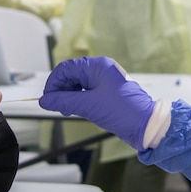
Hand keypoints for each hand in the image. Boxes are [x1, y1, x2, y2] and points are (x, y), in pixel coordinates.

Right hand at [40, 57, 155, 149]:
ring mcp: (104, 81)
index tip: (47, 98)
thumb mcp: (88, 106)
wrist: (145, 125)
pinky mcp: (106, 92)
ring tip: (65, 109)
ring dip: (68, 96)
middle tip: (56, 106)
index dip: (54, 83)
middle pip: (71, 75)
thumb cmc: (124, 111)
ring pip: (77, 84)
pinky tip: (74, 109)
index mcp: (98, 66)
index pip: (66, 68)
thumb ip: (63, 101)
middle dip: (60, 90)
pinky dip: (77, 100)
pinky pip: (85, 92)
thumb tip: (45, 100)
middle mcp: (101, 70)